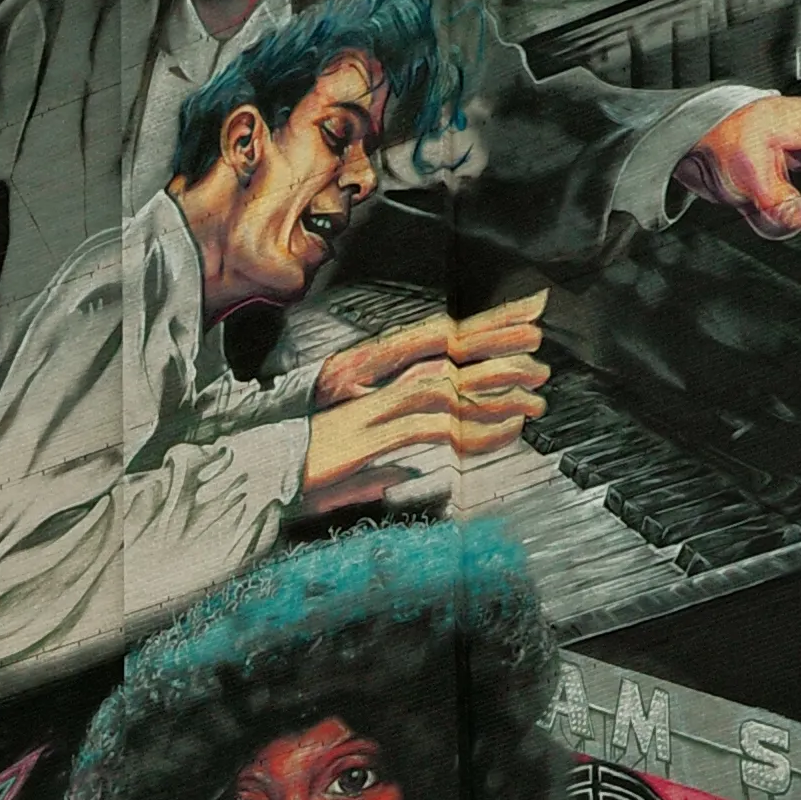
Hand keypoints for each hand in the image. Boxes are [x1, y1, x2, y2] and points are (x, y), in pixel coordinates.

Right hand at [296, 300, 549, 512]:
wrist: (259, 476)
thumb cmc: (299, 475)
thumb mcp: (350, 471)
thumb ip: (381, 468)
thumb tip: (405, 475)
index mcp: (376, 388)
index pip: (435, 350)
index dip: (477, 332)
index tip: (518, 323)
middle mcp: (377, 389)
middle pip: (447, 356)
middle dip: (497, 348)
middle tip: (541, 349)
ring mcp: (376, 410)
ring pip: (448, 388)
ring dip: (492, 392)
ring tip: (534, 398)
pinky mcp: (372, 436)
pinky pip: (433, 428)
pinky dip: (470, 430)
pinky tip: (500, 433)